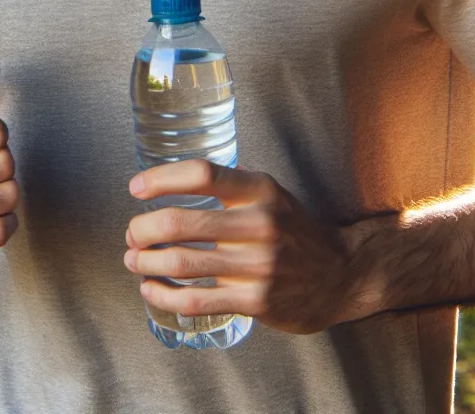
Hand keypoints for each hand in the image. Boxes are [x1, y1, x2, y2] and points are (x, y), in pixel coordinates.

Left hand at [124, 159, 365, 333]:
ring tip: (134, 259)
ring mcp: (258, 265)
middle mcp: (259, 224)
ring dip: (146, 262)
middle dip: (142, 229)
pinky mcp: (256, 301)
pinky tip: (150, 289)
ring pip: (182, 263)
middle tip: (132, 233)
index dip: (160, 179)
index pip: (201, 174)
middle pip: (179, 222)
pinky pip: (196, 300)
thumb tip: (162, 184)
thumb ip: (224, 185)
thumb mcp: (265, 193)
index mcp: (258, 190)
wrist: (342, 273)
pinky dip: (163, 295)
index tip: (135, 189)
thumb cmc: (290, 229)